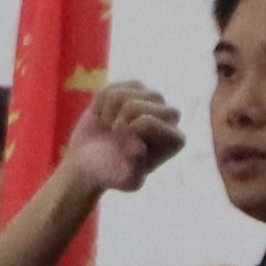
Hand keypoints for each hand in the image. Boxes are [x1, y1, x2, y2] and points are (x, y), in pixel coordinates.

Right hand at [55, 80, 185, 201]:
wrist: (90, 163)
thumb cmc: (111, 173)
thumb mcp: (126, 181)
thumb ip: (136, 171)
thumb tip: (140, 147)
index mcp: (176, 140)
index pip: (150, 121)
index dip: (127, 132)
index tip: (123, 149)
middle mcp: (171, 117)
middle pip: (152, 98)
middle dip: (124, 114)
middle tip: (114, 133)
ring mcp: (153, 100)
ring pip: (135, 86)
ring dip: (111, 107)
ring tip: (109, 126)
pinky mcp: (134, 89)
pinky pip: (117, 85)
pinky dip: (101, 101)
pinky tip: (102, 117)